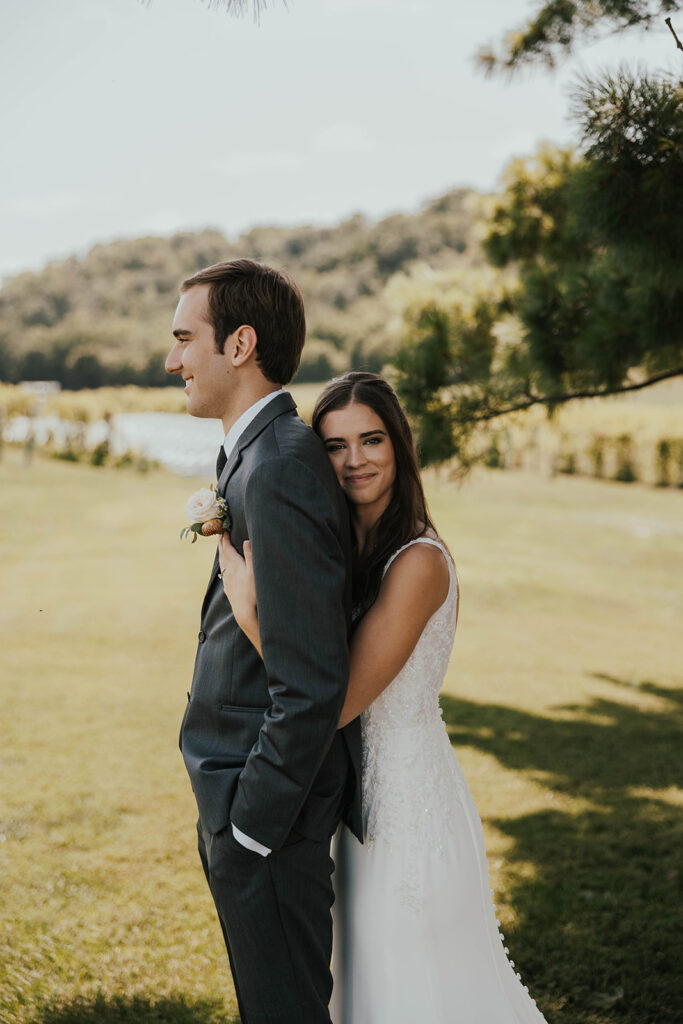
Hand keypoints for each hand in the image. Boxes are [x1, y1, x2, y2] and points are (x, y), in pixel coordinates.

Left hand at [218, 534, 259, 649]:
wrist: (244, 612)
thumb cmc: (252, 591)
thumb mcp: (254, 571)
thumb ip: (250, 555)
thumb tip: (246, 540)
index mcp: (234, 565)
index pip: (227, 548)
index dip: (225, 538)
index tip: (224, 529)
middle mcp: (228, 571)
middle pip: (222, 554)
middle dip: (221, 544)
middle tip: (220, 535)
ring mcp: (227, 581)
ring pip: (222, 564)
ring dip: (221, 554)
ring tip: (221, 548)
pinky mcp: (228, 589)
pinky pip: (223, 574)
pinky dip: (223, 567)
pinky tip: (224, 570)